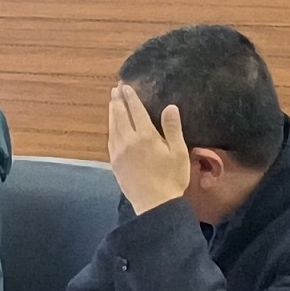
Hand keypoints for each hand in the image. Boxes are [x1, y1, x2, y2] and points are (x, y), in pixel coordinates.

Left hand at [106, 79, 193, 216]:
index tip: (126, 86)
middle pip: (120, 115)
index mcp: (146, 136)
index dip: (131, 97)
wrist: (155, 204)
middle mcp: (129, 141)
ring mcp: (119, 152)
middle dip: (118, 100)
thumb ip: (173, 128)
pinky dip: (110, 128)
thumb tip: (170, 107)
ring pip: (112, 126)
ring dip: (112, 112)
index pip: (135, 110)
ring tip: (112, 101)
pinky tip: (112, 126)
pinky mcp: (114, 162)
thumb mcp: (179, 152)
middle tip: (116, 89)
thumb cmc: (171, 178)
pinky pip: (110, 139)